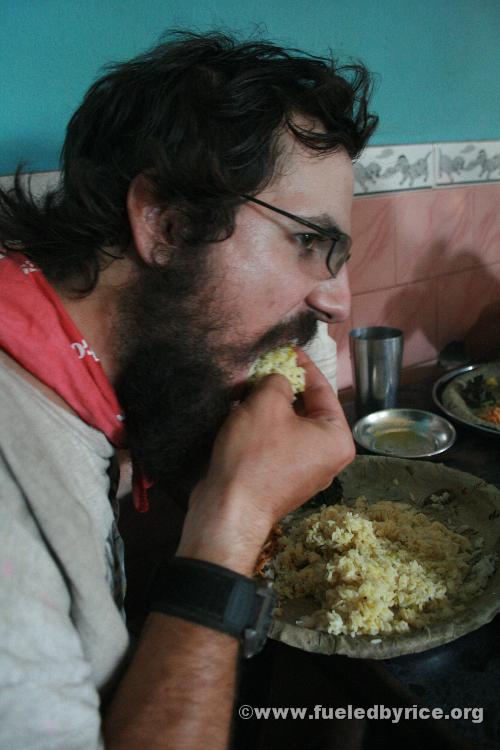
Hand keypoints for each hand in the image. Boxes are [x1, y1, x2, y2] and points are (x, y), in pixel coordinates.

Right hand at [176, 348, 354, 573]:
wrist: (227, 509)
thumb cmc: (254, 454)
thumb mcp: (267, 403)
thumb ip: (279, 380)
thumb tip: (279, 379)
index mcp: (337, 438)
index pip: (322, 389)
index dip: (301, 365)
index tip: (286, 348)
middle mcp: (329, 456)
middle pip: (308, 408)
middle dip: (284, 386)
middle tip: (264, 366)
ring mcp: (306, 470)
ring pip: (290, 425)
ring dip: (271, 406)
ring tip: (250, 386)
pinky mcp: (283, 478)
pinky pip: (279, 442)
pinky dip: (265, 426)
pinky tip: (244, 413)